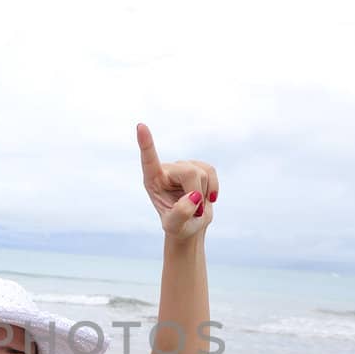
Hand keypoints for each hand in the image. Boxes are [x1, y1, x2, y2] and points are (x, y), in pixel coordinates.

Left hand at [136, 123, 218, 238]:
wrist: (190, 225)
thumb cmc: (178, 225)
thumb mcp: (175, 226)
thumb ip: (181, 214)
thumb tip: (193, 196)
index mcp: (152, 181)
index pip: (149, 160)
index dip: (146, 143)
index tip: (141, 127)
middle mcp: (166, 169)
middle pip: (190, 172)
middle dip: (197, 193)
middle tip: (194, 211)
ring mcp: (183, 166)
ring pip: (203, 172)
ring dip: (205, 193)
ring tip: (196, 205)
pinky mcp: (197, 166)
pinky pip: (211, 171)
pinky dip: (214, 187)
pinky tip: (207, 197)